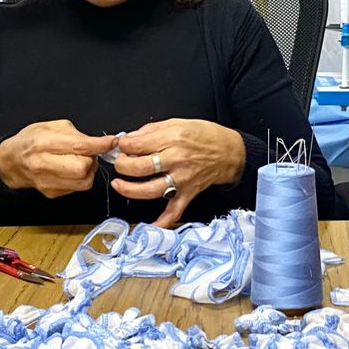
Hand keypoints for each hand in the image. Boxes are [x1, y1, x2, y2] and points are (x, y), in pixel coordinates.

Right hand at [0, 119, 113, 196]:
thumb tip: (98, 143)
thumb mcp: (52, 126)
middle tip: (87, 153)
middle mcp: (44, 164)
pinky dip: (80, 179)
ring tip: (80, 162)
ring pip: (84, 182)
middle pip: (83, 168)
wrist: (11, 161)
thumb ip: (76, 134)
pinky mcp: (51, 193)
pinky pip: (77, 188)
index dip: (100, 145)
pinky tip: (71, 170)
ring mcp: (47, 182)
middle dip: (91, 160)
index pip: (79, 146)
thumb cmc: (32, 140)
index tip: (112, 142)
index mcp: (44, 142)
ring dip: (89, 171)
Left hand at [110, 119, 246, 227]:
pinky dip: (163, 222)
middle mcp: (176, 160)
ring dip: (129, 190)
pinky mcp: (188, 193)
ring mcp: (181, 179)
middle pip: (139, 168)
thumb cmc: (205, 136)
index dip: (123, 145)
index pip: (137, 145)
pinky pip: (174, 211)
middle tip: (119, 163)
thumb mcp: (177, 123)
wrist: (229, 151)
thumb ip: (152, 130)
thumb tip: (130, 138)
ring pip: (150, 190)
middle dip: (122, 165)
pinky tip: (150, 225)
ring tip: (119, 185)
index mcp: (172, 139)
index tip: (121, 145)